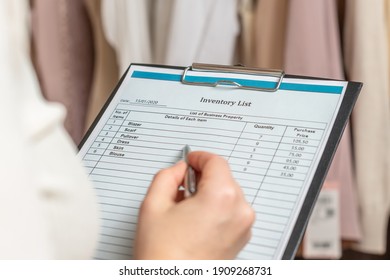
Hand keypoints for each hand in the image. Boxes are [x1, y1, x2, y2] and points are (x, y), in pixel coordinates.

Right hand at [134, 151, 254, 258]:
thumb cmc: (164, 254)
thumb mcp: (153, 204)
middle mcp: (239, 210)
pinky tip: (196, 220)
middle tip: (181, 186)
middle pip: (223, 177)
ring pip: (228, 193)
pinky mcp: (242, 238)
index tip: (190, 160)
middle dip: (202, 177)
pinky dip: (216, 208)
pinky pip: (231, 211)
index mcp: (221, 197)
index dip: (199, 157)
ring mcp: (243, 226)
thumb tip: (180, 170)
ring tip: (186, 209)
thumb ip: (167, 176)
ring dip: (209, 193)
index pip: (216, 162)